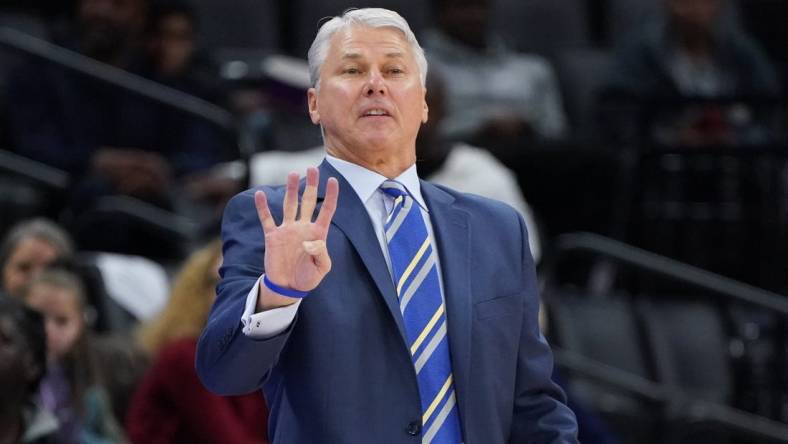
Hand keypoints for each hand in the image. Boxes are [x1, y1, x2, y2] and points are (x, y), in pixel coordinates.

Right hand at [254, 167, 338, 309]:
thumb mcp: (321, 269)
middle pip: (308, 201)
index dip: (331, 196)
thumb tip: (311, 240)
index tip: (333, 180)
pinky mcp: (273, 236)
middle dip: (310, 185)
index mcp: (318, 233)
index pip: (326, 210)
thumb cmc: (308, 278)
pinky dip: (262, 207)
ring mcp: (287, 230)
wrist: (288, 287)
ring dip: (291, 190)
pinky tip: (259, 194)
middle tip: (311, 168)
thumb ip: (321, 253)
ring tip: (293, 174)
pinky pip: (267, 219)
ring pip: (289, 205)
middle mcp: (303, 227)